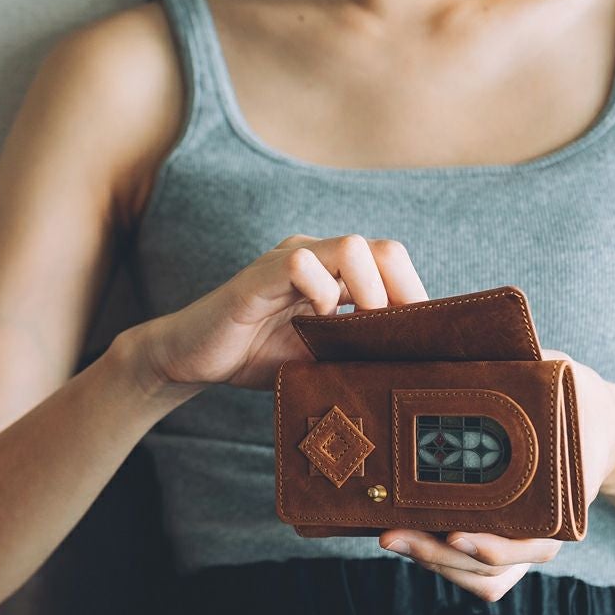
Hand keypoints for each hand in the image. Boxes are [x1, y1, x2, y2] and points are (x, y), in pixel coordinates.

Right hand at [125, 234, 428, 391]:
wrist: (192, 359)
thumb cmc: (255, 356)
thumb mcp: (318, 357)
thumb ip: (356, 351)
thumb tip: (410, 367)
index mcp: (334, 272)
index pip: (392, 263)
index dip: (415, 298)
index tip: (422, 340)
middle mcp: (316, 256)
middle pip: (383, 249)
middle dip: (402, 293)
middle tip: (395, 337)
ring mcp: (287, 260)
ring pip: (351, 247)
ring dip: (368, 292)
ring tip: (360, 328)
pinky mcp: (259, 276)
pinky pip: (301, 264)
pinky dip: (321, 292)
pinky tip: (316, 322)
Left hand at [378, 347, 614, 600]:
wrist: (592, 420)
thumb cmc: (572, 397)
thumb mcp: (559, 377)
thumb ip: (528, 365)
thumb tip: (478, 340)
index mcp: (562, 498)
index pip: (531, 544)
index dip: (493, 546)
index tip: (455, 534)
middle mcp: (542, 527)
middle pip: (490, 567)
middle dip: (438, 555)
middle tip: (391, 535)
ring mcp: (518, 535)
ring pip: (475, 574)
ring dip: (430, 560)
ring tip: (388, 536)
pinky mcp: (497, 531)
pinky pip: (468, 565)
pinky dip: (436, 558)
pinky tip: (401, 533)